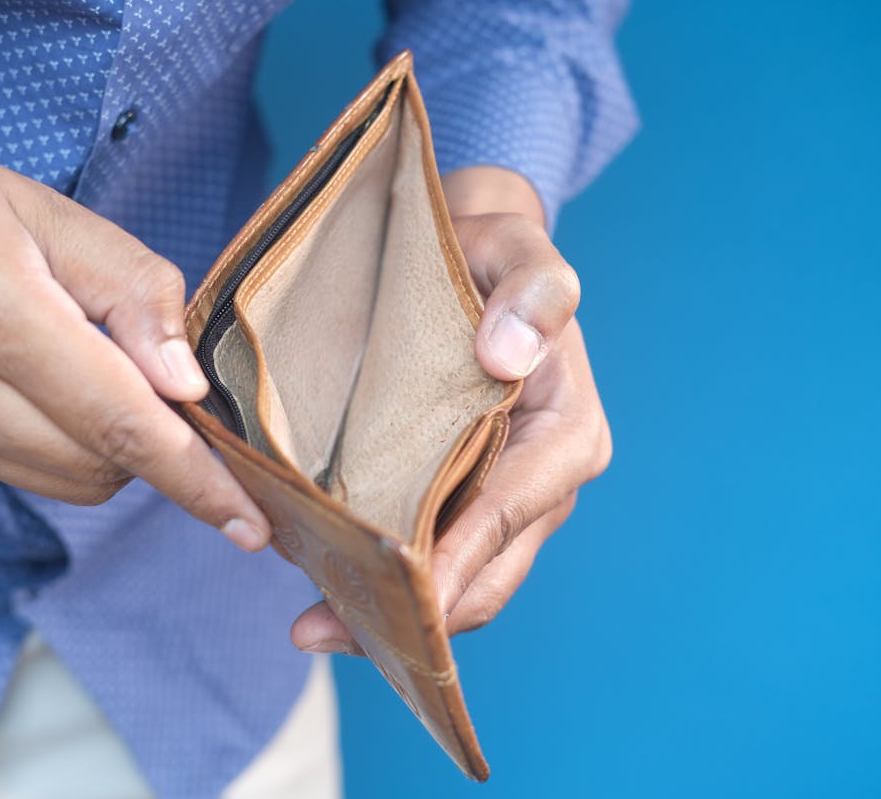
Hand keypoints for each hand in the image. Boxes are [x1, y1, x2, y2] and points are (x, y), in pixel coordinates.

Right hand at [0, 77, 270, 551]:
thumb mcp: (44, 208)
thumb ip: (130, 291)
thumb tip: (187, 384)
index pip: (118, 422)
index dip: (195, 479)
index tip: (250, 523)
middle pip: (101, 463)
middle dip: (157, 443)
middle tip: (170, 384)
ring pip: (68, 478)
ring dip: (113, 446)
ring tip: (96, 367)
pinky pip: (25, 469)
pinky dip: (66, 443)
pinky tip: (52, 384)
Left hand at [291, 166, 610, 652]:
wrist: (471, 256)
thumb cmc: (493, 254)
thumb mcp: (521, 251)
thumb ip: (533, 293)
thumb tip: (508, 355)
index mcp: (567, 434)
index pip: (508, 513)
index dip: (455, 564)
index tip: (397, 598)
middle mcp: (543, 481)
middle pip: (485, 572)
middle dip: (414, 616)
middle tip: (321, 629)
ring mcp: (504, 498)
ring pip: (459, 581)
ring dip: (393, 615)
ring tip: (312, 627)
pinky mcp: (463, 498)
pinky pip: (435, 557)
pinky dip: (389, 584)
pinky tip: (327, 591)